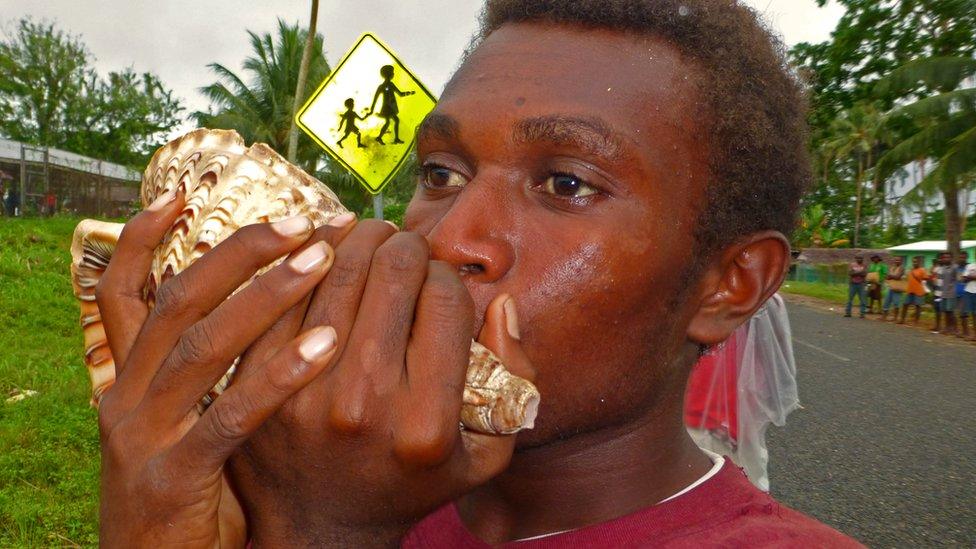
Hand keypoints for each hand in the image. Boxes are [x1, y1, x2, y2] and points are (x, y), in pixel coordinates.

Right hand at [94, 190, 337, 546]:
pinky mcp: (172, 477)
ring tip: (320, 257)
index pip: (124, 293)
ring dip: (264, 295)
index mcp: (127, 380)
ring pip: (201, 345)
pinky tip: (325, 343)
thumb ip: (209, 379)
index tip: (183, 194)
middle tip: (303, 218)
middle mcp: (126, 397)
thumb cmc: (190, 498)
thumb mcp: (185, 427)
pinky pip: (229, 414)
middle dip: (240, 251)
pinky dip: (277, 374)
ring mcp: (142, 437)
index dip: (144, 239)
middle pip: (178, 301)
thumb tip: (270, 319)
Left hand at [227, 219, 533, 545]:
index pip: (446, 300)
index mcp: (427, 422)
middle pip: (393, 273)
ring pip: (338, 270)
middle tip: (404, 246)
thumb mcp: (486, 453)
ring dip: (358, 238)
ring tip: (369, 238)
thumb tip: (501, 304)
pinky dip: (307, 259)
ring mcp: (306, 392)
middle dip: (406, 244)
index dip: (448, 273)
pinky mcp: (261, 381)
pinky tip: (323, 251)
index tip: (440, 278)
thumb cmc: (408, 483)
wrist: (318, 529)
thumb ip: (514, 379)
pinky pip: (287, 293)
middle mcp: (367, 403)